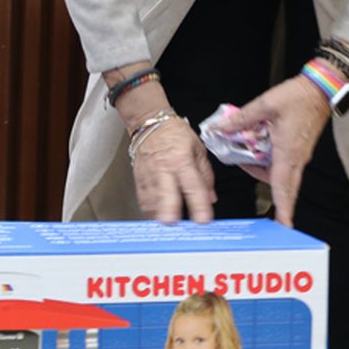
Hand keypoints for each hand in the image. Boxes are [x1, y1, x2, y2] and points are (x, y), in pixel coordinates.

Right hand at [116, 79, 215, 224]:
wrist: (149, 122)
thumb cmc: (175, 134)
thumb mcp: (198, 149)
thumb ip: (206, 176)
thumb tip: (210, 199)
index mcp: (182, 160)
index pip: (192, 186)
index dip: (199, 205)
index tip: (203, 221)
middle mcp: (164, 168)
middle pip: (166, 195)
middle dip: (170, 213)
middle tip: (177, 226)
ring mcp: (149, 174)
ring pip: (152, 201)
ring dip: (160, 216)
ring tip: (170, 226)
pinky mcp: (138, 178)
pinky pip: (143, 199)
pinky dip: (150, 211)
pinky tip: (157, 216)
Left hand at [218, 76, 329, 226]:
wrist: (320, 89)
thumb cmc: (298, 97)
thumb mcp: (265, 104)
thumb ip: (242, 118)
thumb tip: (221, 128)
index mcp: (288, 152)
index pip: (283, 186)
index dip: (283, 207)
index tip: (284, 226)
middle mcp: (296, 157)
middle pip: (285, 187)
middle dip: (278, 202)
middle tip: (269, 217)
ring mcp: (299, 154)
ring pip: (282, 175)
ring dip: (265, 175)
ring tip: (243, 161)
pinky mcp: (299, 147)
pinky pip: (284, 164)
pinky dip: (269, 164)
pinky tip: (255, 152)